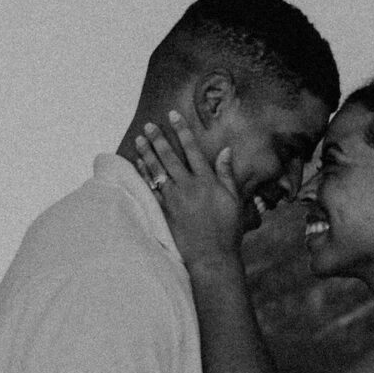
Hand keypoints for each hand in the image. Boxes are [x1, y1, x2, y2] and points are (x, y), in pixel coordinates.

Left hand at [133, 112, 245, 264]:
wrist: (212, 256)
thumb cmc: (227, 229)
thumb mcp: (234, 199)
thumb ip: (227, 174)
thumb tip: (226, 150)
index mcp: (207, 181)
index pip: (192, 149)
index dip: (182, 131)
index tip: (173, 116)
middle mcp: (189, 187)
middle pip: (170, 157)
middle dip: (158, 139)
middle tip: (149, 125)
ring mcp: (175, 199)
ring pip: (157, 171)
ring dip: (147, 153)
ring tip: (139, 139)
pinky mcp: (165, 211)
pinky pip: (151, 189)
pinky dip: (144, 175)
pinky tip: (139, 164)